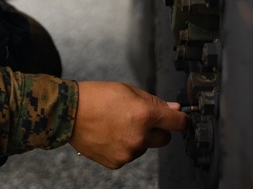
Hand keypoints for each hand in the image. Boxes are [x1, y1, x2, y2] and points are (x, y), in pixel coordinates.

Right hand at [70, 81, 189, 168]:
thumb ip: (153, 101)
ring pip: (145, 147)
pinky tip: (110, 135)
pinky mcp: (117, 162)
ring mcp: (128, 152)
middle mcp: (140, 136)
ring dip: (138, 138)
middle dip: (158, 130)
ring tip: (117, 125)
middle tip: (140, 119)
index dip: (183, 120)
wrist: (69, 113)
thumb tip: (174, 109)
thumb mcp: (128, 90)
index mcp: (145, 114)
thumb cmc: (97, 96)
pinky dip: (123, 147)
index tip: (183, 120)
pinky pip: (129, 155)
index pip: (177, 122)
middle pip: (164, 139)